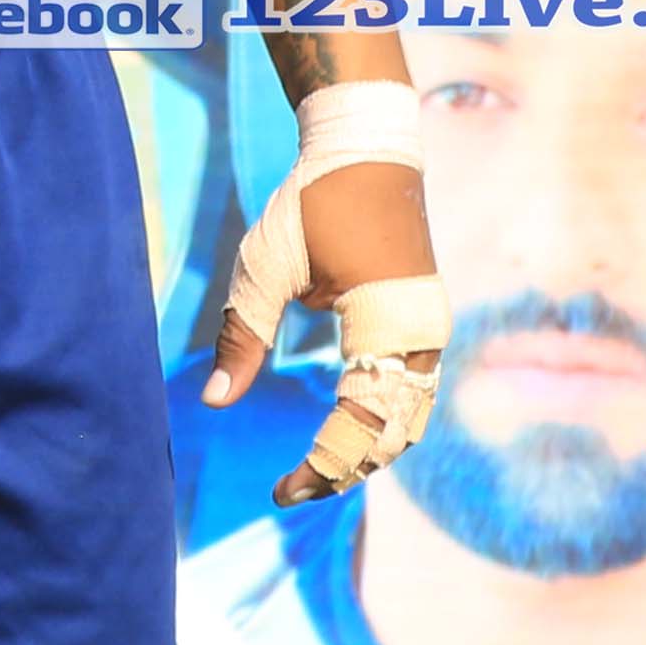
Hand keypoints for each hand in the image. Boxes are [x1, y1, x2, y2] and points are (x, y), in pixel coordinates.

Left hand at [202, 153, 448, 503]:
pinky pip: (413, 391)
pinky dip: (382, 422)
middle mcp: (422, 334)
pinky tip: (343, 436)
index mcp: (384, 323)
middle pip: (393, 433)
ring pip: (409, 418)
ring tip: (313, 473)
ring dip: (367, 451)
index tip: (280, 493)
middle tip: (289, 492)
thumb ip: (242, 337)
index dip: (322, 467)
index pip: (359, 423)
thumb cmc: (309, 205)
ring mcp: (431, 328)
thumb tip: (214, 403)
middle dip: (344, 469)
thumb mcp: (262, 270)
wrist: (366, 151)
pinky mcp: (426, 321)